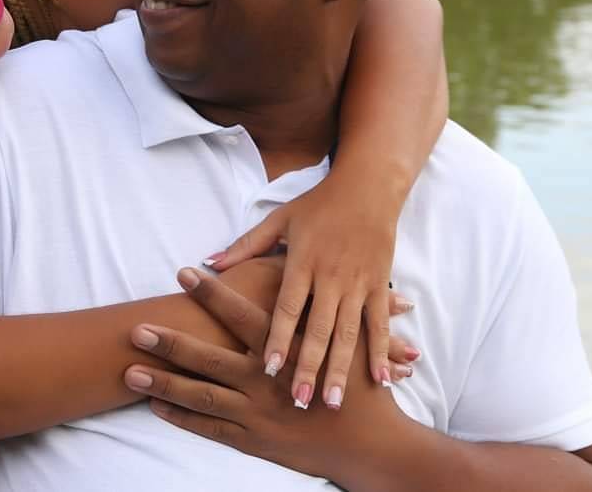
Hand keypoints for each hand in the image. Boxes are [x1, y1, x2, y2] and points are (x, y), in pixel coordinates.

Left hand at [124, 268, 402, 480]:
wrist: (372, 443)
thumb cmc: (359, 379)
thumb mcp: (340, 334)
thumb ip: (314, 306)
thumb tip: (289, 272)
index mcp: (289, 348)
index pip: (243, 314)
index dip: (212, 293)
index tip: (185, 273)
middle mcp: (269, 381)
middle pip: (211, 359)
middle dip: (172, 344)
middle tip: (137, 330)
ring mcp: (259, 414)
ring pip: (203, 397)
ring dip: (164, 385)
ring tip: (130, 373)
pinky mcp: (257, 441)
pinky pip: (213, 430)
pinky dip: (184, 419)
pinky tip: (157, 406)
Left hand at [204, 176, 399, 406]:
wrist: (368, 187)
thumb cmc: (318, 205)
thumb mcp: (279, 220)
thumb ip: (245, 246)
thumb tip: (207, 262)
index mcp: (302, 262)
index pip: (287, 307)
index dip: (278, 338)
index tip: (269, 370)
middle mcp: (331, 276)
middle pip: (318, 329)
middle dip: (309, 367)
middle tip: (298, 402)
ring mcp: (359, 283)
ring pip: (350, 333)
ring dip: (343, 369)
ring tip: (334, 403)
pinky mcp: (380, 286)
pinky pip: (380, 324)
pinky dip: (384, 351)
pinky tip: (381, 379)